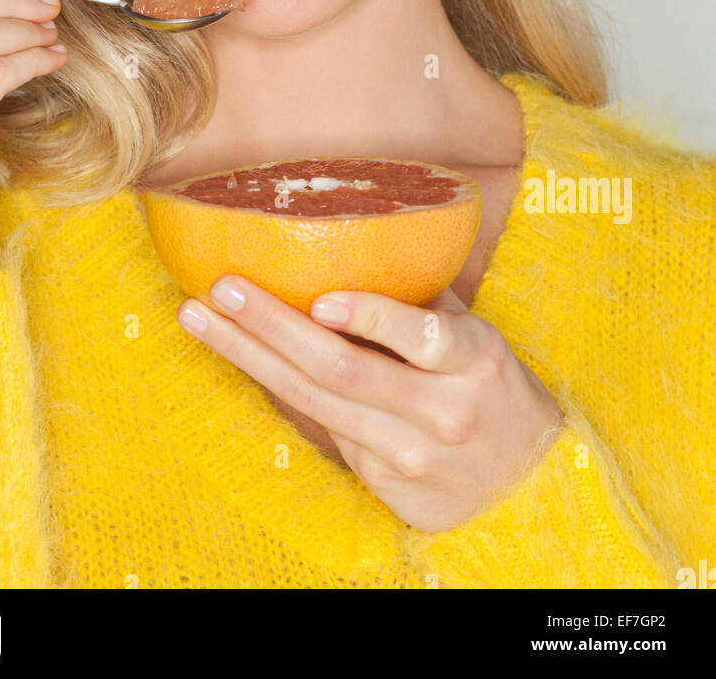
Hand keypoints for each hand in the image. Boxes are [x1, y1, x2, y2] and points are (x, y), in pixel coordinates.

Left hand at [176, 278, 564, 532]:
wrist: (528, 489)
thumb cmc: (491, 388)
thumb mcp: (477, 338)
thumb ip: (421, 302)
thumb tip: (353, 238)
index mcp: (474, 360)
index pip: (424, 337)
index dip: (371, 318)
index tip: (323, 299)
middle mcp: (441, 411)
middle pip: (343, 370)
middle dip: (274, 326)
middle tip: (222, 286)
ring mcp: (408, 454)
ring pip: (315, 402)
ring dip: (249, 356)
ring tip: (200, 316)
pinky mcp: (382, 481)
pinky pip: (320, 425)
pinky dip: (276, 384)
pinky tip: (237, 351)